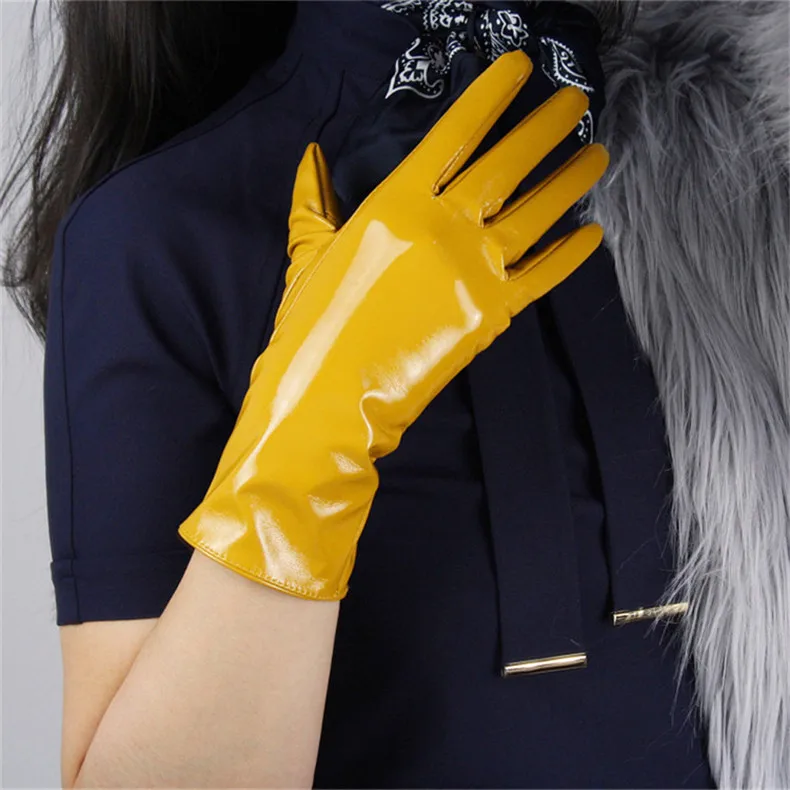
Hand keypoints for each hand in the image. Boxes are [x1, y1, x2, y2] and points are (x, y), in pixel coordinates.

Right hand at [177, 49, 609, 598]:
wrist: (329, 399)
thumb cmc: (312, 327)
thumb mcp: (307, 255)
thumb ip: (314, 201)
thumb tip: (312, 157)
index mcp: (396, 204)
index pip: (452, 134)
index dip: (489, 95)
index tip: (519, 67)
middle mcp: (443, 228)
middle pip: (506, 164)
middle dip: (544, 126)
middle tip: (576, 99)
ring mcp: (473, 272)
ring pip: (535, 214)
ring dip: (569, 179)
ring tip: (597, 152)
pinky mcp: (491, 315)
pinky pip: (541, 277)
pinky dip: (569, 255)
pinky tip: (591, 231)